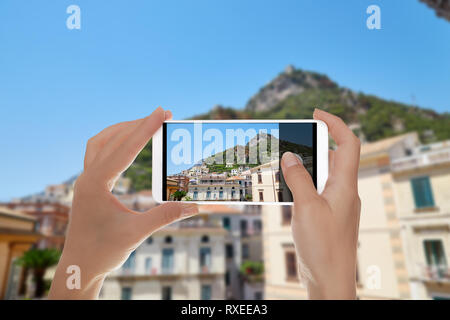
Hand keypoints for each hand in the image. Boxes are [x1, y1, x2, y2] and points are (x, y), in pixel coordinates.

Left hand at [48, 107, 197, 298]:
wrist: (79, 267)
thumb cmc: (102, 252)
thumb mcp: (136, 233)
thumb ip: (165, 216)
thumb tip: (194, 206)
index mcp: (95, 184)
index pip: (125, 149)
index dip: (146, 129)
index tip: (162, 112)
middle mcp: (87, 177)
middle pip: (112, 139)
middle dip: (138, 125)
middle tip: (162, 114)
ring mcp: (86, 180)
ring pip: (101, 142)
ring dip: (123, 130)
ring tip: (145, 123)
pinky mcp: (89, 185)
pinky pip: (98, 153)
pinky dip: (115, 142)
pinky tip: (127, 144)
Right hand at [281, 109, 360, 299]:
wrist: (330, 279)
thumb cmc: (323, 246)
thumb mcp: (306, 207)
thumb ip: (298, 178)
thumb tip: (290, 155)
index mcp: (345, 185)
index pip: (348, 143)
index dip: (335, 123)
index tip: (316, 113)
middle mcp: (344, 191)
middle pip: (333, 156)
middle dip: (314, 144)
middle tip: (291, 139)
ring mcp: (336, 204)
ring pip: (322, 175)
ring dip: (305, 166)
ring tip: (282, 163)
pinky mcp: (327, 215)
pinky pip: (315, 191)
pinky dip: (302, 184)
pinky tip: (285, 188)